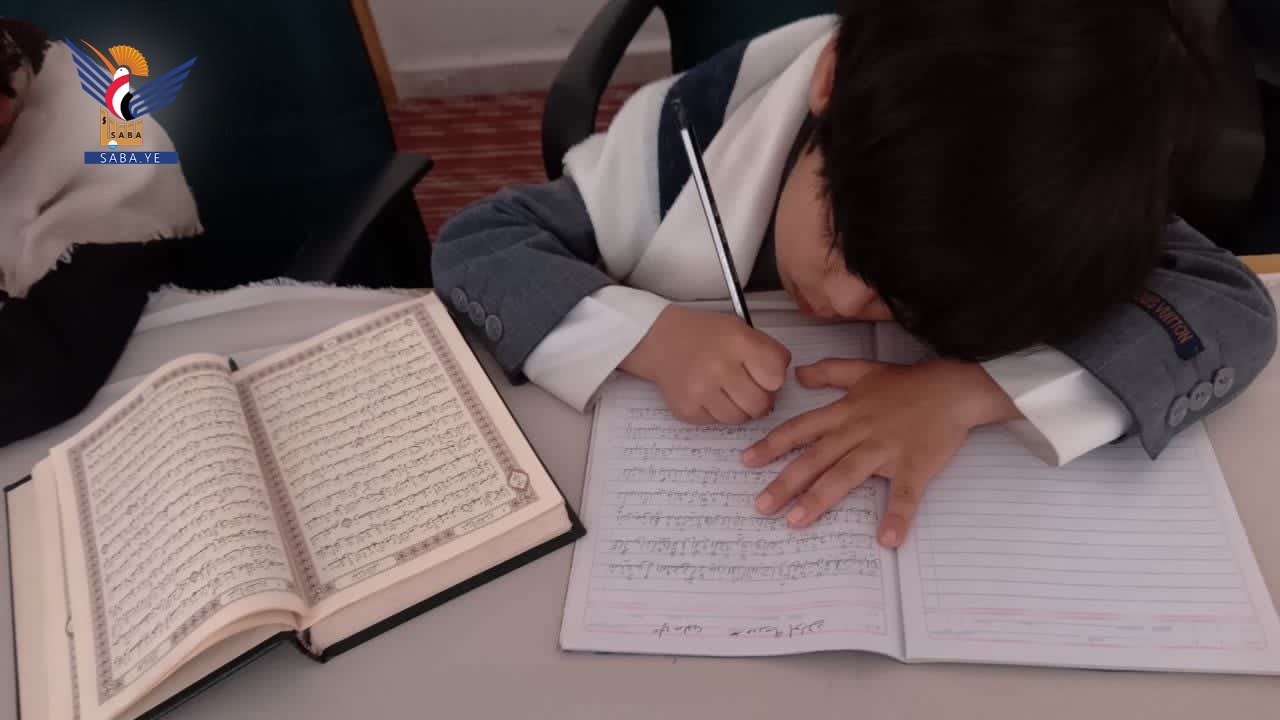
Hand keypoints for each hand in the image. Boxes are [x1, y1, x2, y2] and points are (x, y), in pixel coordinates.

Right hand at [620, 305, 791, 424]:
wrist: (660, 339)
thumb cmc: (704, 335)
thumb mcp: (740, 328)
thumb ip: (766, 353)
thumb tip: (780, 386)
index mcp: (738, 342)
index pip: (777, 377)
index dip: (774, 379)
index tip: (765, 375)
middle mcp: (719, 366)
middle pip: (760, 404)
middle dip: (760, 400)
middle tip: (749, 390)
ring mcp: (700, 390)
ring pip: (739, 419)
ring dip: (738, 409)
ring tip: (727, 391)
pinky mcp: (687, 409)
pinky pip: (716, 423)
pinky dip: (716, 412)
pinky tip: (707, 394)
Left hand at [742, 357, 1019, 547]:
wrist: (954, 387)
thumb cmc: (908, 383)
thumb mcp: (864, 371)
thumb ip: (830, 373)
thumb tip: (798, 374)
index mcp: (845, 413)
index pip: (801, 430)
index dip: (773, 445)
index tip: (747, 462)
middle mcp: (858, 431)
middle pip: (815, 459)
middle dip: (785, 482)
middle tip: (761, 506)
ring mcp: (886, 449)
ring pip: (846, 475)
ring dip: (820, 499)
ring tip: (796, 522)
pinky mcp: (915, 465)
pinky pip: (905, 495)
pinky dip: (897, 517)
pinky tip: (887, 540)